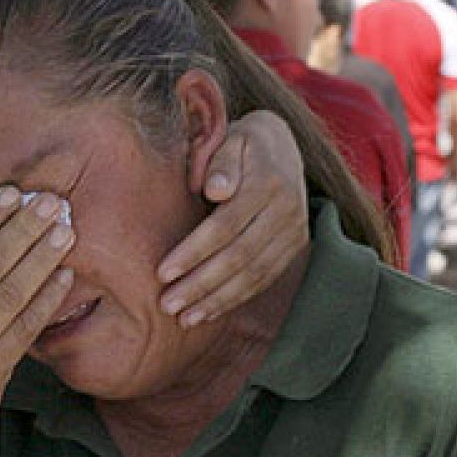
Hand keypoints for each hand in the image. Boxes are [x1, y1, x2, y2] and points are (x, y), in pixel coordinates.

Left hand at [156, 110, 309, 326]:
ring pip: (253, 274)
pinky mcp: (294, 249)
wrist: (281, 146)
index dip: (194, 251)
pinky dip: (234, 299)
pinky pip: (263, 280)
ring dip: (216, 300)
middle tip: (167, 303)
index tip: (163, 272)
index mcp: (268, 181)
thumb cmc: (240, 143)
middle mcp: (287, 211)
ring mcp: (294, 233)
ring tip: (184, 318)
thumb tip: (214, 189)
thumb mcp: (230, 138)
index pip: (226, 225)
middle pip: (239, 256)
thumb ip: (219, 161)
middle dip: (201, 284)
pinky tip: (207, 312)